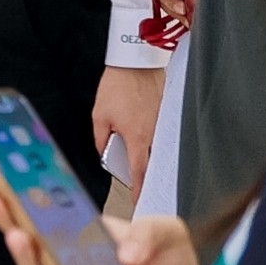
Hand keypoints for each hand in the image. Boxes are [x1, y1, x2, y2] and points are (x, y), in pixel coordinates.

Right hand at [0, 193, 199, 264]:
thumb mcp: (168, 231)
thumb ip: (148, 233)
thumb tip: (124, 256)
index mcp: (88, 233)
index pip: (51, 213)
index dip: (26, 197)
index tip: (3, 177)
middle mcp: (80, 259)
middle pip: (36, 242)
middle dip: (9, 220)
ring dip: (29, 259)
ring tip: (18, 237)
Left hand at [90, 61, 162, 187]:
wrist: (136, 62)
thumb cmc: (117, 86)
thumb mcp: (100, 115)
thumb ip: (101, 139)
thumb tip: (104, 153)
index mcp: (137, 137)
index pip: (140, 171)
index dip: (139, 189)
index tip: (140, 201)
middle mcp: (154, 133)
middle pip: (152, 163)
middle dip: (146, 177)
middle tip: (141, 188)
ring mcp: (162, 124)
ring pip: (158, 149)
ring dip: (151, 159)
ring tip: (143, 168)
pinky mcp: (166, 114)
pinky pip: (161, 135)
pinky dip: (154, 143)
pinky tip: (147, 144)